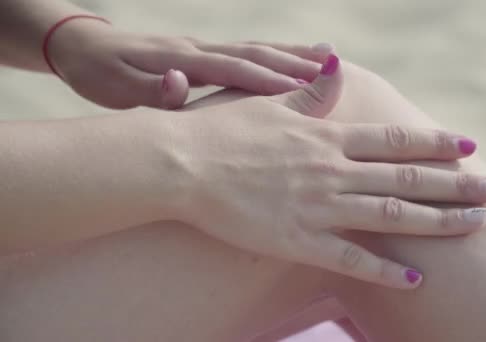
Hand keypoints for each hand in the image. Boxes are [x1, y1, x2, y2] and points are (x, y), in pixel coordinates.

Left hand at [47, 19, 326, 108]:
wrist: (85, 48)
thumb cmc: (100, 75)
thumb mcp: (116, 88)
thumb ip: (150, 90)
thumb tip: (179, 82)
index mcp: (179, 60)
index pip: (230, 69)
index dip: (265, 79)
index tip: (299, 89)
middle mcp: (197, 49)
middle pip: (252, 53)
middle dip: (291, 63)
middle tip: (329, 72)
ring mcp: (202, 47)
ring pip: (255, 48)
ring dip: (290, 53)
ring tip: (326, 59)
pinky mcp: (203, 52)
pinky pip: (246, 51)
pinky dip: (273, 53)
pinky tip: (293, 57)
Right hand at [168, 54, 485, 288]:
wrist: (182, 163)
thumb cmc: (223, 131)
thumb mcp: (270, 103)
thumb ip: (310, 93)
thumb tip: (336, 67)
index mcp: (326, 136)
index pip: (395, 140)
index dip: (435, 143)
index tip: (469, 146)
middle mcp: (332, 170)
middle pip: (407, 179)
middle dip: (456, 184)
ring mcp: (318, 206)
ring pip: (392, 216)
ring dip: (438, 221)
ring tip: (476, 224)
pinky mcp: (298, 240)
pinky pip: (351, 259)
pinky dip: (386, 270)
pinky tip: (417, 279)